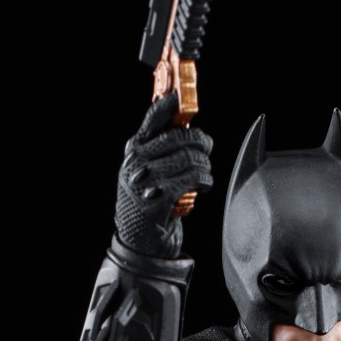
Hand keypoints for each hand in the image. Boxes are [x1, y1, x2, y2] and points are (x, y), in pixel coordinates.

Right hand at [114, 91, 213, 257]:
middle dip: (200, 140)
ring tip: (205, 172)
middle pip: (179, 136)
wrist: (139, 243)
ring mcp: (147, 181)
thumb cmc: (147, 204)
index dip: (170, 104)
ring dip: (205, 164)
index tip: (182, 97)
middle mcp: (137, 163)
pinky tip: (205, 184)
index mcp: (134, 151)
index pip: (152, 119)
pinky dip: (205, 179)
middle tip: (207, 148)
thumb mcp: (145, 171)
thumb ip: (158, 149)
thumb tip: (184, 123)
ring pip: (189, 157)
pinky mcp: (160, 198)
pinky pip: (193, 178)